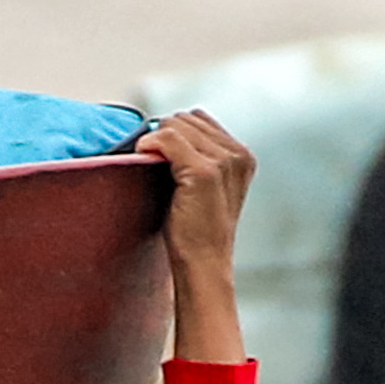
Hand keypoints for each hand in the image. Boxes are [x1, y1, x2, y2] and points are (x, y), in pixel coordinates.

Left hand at [138, 106, 251, 364]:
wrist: (203, 263)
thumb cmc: (195, 230)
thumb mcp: (204, 188)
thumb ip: (195, 158)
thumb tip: (160, 131)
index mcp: (242, 155)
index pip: (198, 120)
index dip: (174, 135)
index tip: (159, 158)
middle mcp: (238, 154)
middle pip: (186, 119)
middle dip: (163, 137)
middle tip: (151, 165)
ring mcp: (223, 161)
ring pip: (175, 125)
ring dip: (154, 142)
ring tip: (148, 168)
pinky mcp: (204, 171)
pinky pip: (166, 138)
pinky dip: (148, 145)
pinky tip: (141, 159)